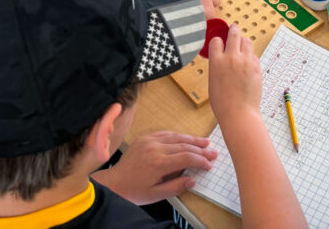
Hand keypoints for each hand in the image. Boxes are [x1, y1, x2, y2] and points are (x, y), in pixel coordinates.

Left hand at [92, 131, 217, 203]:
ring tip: (205, 142)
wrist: (114, 182)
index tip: (209, 164)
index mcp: (158, 163)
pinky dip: (177, 135)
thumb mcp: (155, 195)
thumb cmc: (134, 191)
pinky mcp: (145, 137)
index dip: (200, 160)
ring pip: (176, 136)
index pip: (186, 157)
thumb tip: (193, 180)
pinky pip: (165, 133)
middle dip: (200, 149)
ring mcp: (149, 140)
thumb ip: (175, 187)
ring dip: (192, 139)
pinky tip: (186, 138)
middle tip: (213, 152)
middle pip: (184, 145)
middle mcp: (155, 148)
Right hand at [208, 24, 261, 125]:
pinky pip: (254, 55)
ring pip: (246, 41)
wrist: (239, 114)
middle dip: (233, 30)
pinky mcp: (256, 67)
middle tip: (234, 29)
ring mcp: (245, 61)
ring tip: (242, 46)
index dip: (218, 41)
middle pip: (234, 33)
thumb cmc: (223, 103)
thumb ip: (217, 66)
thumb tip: (220, 58)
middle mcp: (231, 58)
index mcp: (216, 61)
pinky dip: (251, 57)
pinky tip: (248, 64)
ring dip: (243, 42)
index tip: (219, 42)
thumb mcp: (213, 81)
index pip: (216, 40)